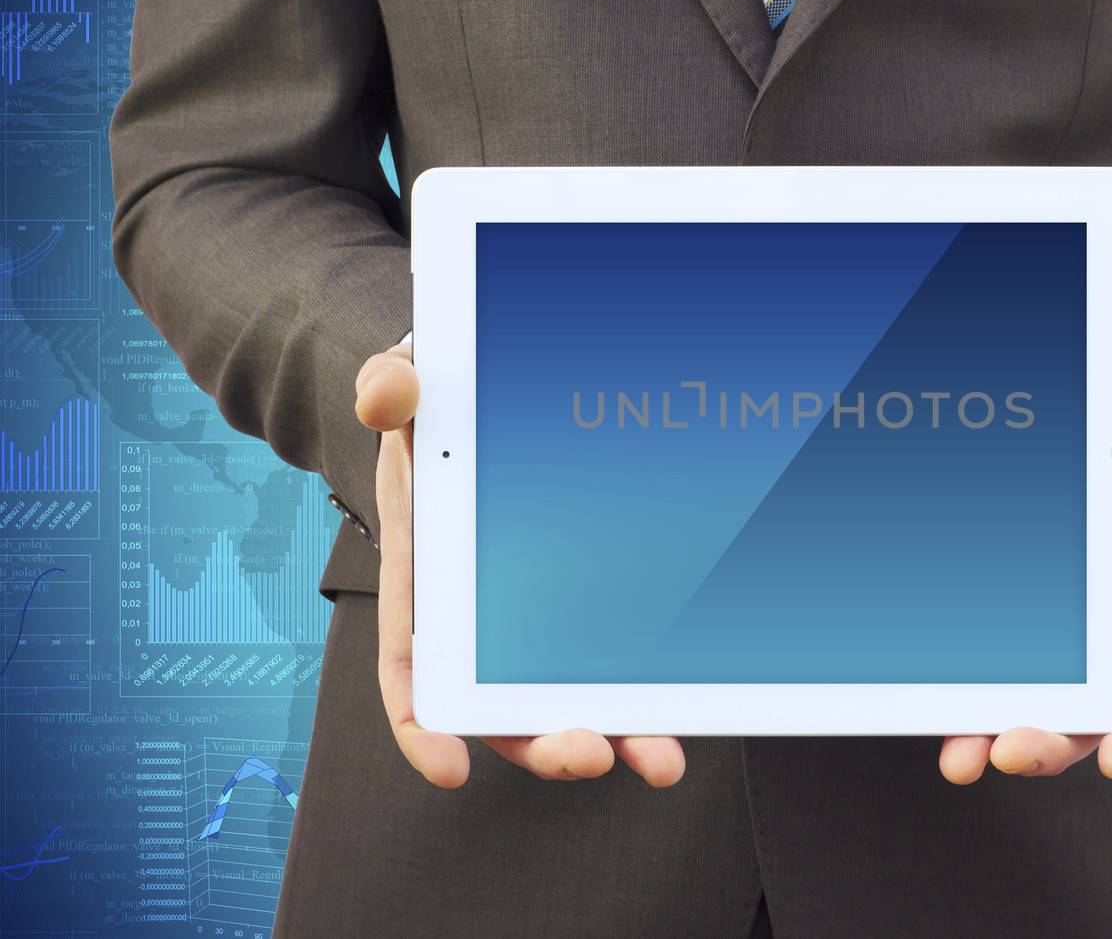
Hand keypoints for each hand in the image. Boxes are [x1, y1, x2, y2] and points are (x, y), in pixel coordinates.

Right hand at [354, 342, 685, 788]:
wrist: (476, 394)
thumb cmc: (438, 404)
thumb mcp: (408, 384)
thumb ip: (390, 388)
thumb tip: (389, 397)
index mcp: (425, 574)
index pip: (412, 663)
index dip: (422, 722)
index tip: (448, 767)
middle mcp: (477, 612)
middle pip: (499, 703)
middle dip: (544, 741)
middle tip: (591, 754)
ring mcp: (532, 613)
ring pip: (567, 696)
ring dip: (615, 735)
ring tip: (660, 760)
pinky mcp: (587, 599)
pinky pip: (614, 658)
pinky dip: (644, 694)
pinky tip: (683, 714)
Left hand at [939, 305, 1111, 783]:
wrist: (1100, 430)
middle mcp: (1103, 625)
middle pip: (1088, 707)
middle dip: (1054, 740)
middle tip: (1011, 751)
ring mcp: (1053, 630)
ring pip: (1033, 702)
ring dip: (998, 734)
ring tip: (962, 757)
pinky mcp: (1005, 621)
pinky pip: (986, 670)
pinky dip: (962, 700)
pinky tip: (927, 716)